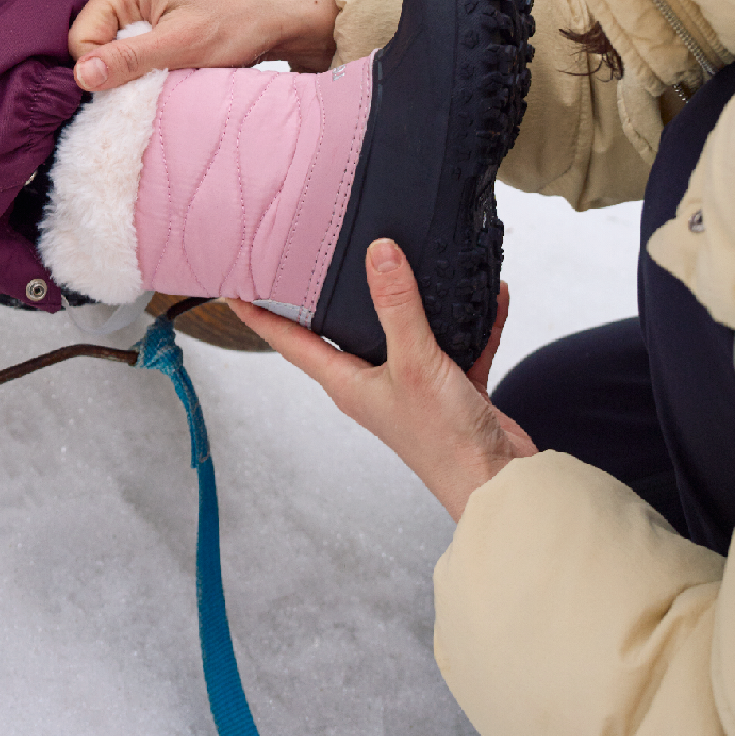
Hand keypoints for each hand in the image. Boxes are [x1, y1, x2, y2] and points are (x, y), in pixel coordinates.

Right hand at [67, 0, 337, 90]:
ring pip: (110, 48)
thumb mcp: (179, 47)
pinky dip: (146, 61)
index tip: (141, 78)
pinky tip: (170, 61)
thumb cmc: (236, 23)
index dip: (104, 69)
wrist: (278, 15)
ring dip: (135, 67)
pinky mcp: (150, 11)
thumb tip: (81, 76)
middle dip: (119, 67)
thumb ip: (128, 60)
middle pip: (92, 42)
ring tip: (169, 64)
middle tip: (159, 71)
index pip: (81, 39)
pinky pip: (129, 45)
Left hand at [231, 241, 536, 521]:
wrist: (499, 484)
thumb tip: (379, 253)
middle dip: (331, 292)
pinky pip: (457, 340)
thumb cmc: (445, 441)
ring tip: (411, 253)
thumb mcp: (414, 363)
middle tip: (318, 250)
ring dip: (415, 296)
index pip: (291, 341)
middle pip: (344, 327)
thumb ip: (396, 306)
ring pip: (405, 328)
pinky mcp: (451, 386)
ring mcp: (413, 383)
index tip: (235, 287)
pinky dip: (471, 319)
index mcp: (348, 382)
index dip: (261, 315)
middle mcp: (374, 381)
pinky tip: (488, 294)